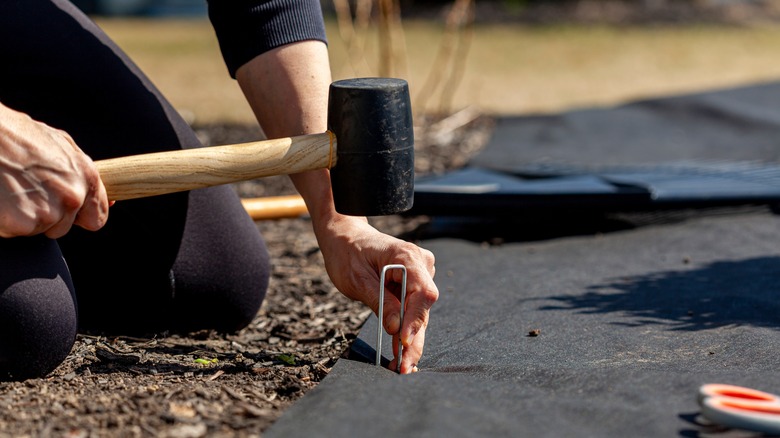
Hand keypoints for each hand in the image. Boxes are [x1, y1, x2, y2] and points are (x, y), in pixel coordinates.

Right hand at [0, 104, 108, 237]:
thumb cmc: (13, 135)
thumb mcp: (56, 143)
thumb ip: (77, 171)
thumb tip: (92, 191)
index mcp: (85, 176)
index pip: (96, 218)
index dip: (79, 217)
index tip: (68, 213)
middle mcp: (72, 196)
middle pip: (63, 226)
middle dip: (46, 215)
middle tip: (25, 190)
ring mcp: (49, 213)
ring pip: (39, 229)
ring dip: (25, 217)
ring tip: (11, 189)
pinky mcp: (23, 224)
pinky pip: (16, 232)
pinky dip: (7, 221)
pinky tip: (2, 199)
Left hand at [315, 215, 438, 373]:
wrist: (345, 236)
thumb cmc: (348, 252)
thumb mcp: (357, 279)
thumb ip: (380, 301)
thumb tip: (396, 329)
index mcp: (408, 257)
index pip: (422, 293)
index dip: (415, 320)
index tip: (403, 342)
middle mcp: (421, 264)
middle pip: (423, 308)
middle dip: (414, 339)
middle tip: (403, 367)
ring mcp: (420, 274)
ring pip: (419, 313)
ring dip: (410, 340)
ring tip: (400, 366)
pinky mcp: (414, 284)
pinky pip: (412, 310)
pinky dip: (405, 330)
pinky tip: (400, 352)